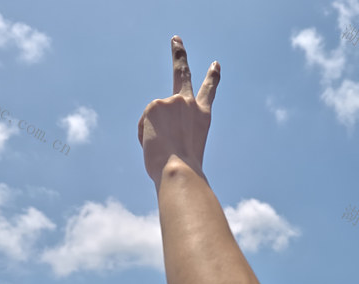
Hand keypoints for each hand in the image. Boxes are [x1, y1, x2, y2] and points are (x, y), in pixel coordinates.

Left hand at [138, 36, 219, 185]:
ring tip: (163, 147)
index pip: (208, 92)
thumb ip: (175, 130)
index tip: (215, 64)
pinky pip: (143, 123)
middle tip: (175, 39)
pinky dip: (145, 136)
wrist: (178, 168)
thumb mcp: (185, 148)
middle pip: (182, 73)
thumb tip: (158, 127)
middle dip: (180, 54)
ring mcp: (171, 102)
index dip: (212, 77)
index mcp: (202, 117)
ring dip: (153, 134)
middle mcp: (188, 104)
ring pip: (154, 117)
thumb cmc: (184, 169)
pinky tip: (154, 143)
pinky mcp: (154, 105)